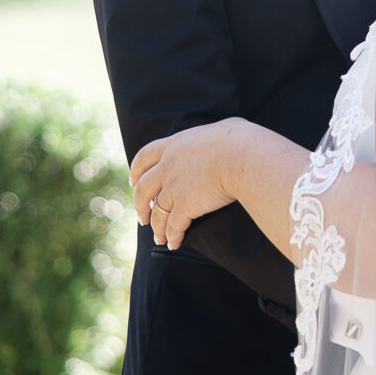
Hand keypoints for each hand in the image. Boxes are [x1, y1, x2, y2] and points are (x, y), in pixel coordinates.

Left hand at [130, 122, 240, 250]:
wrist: (242, 156)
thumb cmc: (238, 141)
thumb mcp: (217, 131)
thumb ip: (211, 138)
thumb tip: (225, 137)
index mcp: (172, 146)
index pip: (144, 157)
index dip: (136, 171)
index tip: (133, 182)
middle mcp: (167, 167)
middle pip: (143, 190)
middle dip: (140, 206)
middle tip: (142, 217)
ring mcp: (174, 188)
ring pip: (157, 213)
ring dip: (156, 227)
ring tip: (158, 238)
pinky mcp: (185, 206)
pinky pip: (173, 226)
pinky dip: (172, 237)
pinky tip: (174, 243)